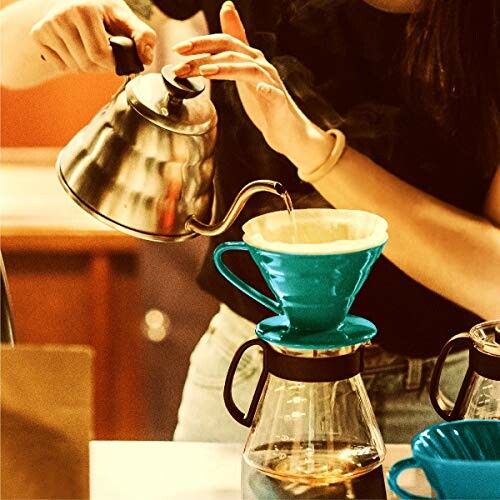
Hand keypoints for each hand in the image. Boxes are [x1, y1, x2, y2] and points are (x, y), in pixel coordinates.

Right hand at [30, 0, 155, 72]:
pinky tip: (76, 49)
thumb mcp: (126, 19)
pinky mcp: (38, 34)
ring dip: (87, 67)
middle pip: (86, 63)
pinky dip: (72, 65)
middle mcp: (61, 15)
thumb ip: (144, 37)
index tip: (117, 61)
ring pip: (74, 67)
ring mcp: (47, 25)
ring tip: (91, 51)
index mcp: (84, 10)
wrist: (76, 0)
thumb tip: (145, 59)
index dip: (112, 65)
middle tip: (106, 57)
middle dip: (101, 67)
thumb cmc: (104, 11)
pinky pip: (60, 66)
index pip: (99, 54)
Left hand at [172, 1, 332, 171]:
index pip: (225, 42)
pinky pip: (274, 95)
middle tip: (182, 58)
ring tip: (205, 71)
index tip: (178, 48)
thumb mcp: (244, 71)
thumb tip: (226, 8)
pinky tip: (258, 89)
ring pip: (250, 69)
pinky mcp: (279, 104)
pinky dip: (267, 91)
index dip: (201, 42)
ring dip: (227, 68)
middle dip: (205, 52)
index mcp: (250, 60)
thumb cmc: (265, 103)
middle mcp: (261, 67)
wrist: (287, 130)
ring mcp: (271, 84)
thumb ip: (233, 46)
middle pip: (233, 51)